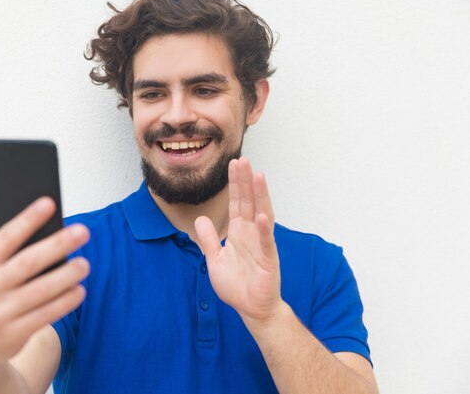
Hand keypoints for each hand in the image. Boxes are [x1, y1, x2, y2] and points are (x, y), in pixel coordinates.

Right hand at [0, 197, 89, 370]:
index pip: (5, 238)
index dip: (28, 219)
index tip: (49, 203)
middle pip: (28, 262)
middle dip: (58, 245)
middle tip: (83, 231)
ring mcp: (0, 313)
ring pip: (41, 290)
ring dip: (67, 275)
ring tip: (84, 263)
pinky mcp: (15, 333)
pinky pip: (46, 314)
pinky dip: (65, 302)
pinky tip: (79, 290)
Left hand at [195, 157, 281, 325]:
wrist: (252, 309)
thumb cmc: (237, 285)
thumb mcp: (214, 259)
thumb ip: (209, 239)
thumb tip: (200, 219)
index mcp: (239, 232)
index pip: (237, 202)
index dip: (236, 183)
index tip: (234, 164)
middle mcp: (252, 233)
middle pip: (249, 202)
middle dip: (246, 181)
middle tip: (243, 160)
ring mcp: (262, 244)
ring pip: (261, 214)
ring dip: (260, 195)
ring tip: (258, 176)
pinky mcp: (268, 259)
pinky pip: (266, 242)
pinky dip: (264, 229)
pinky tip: (261, 216)